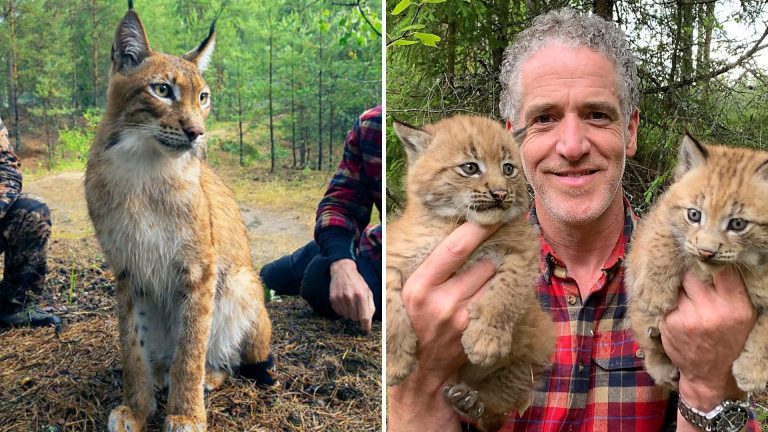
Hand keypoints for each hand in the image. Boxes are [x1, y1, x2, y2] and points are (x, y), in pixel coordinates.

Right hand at [329, 259, 374, 332]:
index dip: (366, 326)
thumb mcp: (368, 291)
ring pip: (346, 316)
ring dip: (349, 313)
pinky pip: (339, 313)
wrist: (343, 270)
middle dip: (357, 316)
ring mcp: (340, 298)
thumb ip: (370, 306)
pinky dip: (342, 310)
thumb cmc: (357, 282)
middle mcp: (350, 297)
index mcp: (361, 295)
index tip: (366, 331)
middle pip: (355, 318)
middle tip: (357, 307)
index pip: (364, 316)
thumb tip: (369, 320)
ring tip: (350, 303)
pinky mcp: (333, 299)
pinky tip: (344, 301)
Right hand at [388, 222, 498, 431]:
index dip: (477, 228)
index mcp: (418, 287)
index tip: (492, 213)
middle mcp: (442, 301)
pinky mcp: (479, 331)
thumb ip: (427, 268)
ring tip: (500, 261)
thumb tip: (454, 232)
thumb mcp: (407, 293)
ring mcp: (464, 319)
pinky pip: (499, 300)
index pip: (454, 249)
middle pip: (483, 263)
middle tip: (500, 239)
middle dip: (493, 251)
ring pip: (495, 280)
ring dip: (500, 270)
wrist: (422, 372)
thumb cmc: (414, 323)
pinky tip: (500, 285)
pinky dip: (502, 290)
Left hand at [661, 267, 754, 417]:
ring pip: (677, 285)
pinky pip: (667, 299)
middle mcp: (711, 311)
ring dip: (679, 286)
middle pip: (693, 273)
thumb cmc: (728, 339)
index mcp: (736, 307)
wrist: (708, 372)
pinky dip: (671, 300)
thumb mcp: (743, 315)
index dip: (711, 261)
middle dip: (691, 272)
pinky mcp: (669, 322)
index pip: (721, 269)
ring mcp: (687, 317)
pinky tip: (679, 309)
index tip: (706, 258)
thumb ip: (732, 289)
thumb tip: (716, 258)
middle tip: (693, 277)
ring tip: (688, 296)